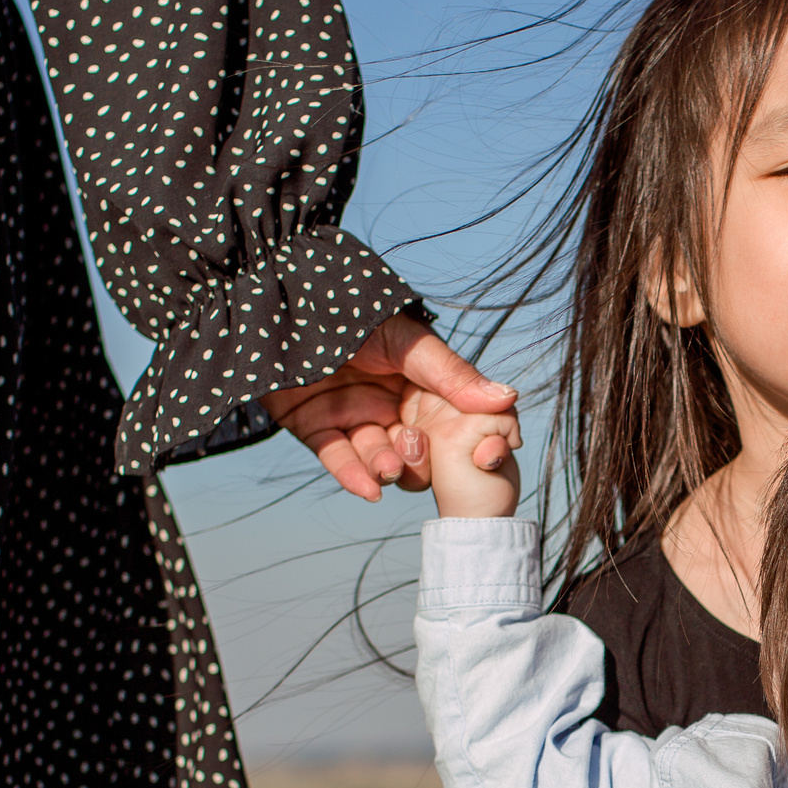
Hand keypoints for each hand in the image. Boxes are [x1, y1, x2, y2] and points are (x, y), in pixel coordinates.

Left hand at [263, 312, 513, 500]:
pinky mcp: (313, 426)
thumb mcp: (408, 341)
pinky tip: (367, 489)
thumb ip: (452, 374)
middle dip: (415, 459)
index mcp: (415, 381)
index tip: (477, 456)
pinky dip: (351, 475)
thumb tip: (508, 398)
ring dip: (384, 467)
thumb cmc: (350, 307)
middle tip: (411, 451)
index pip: (445, 422)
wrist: (280, 298)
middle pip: (412, 448)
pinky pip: (336, 458)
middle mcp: (386, 402)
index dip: (460, 441)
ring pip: (375, 455)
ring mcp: (350, 415)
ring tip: (388, 469)